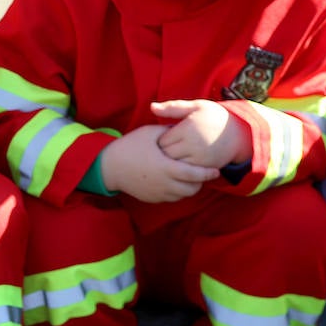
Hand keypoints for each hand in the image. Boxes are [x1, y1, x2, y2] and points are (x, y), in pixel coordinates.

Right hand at [99, 125, 219, 202]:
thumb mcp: (149, 133)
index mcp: (166, 167)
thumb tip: (184, 126)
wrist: (110, 166)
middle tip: (204, 173)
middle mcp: (165, 183)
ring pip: (183, 195)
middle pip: (192, 188)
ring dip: (190, 187)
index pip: (194, 174)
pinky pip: (172, 198)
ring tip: (190, 177)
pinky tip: (175, 181)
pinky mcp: (153, 198)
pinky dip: (178, 191)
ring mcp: (159, 193)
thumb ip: (169, 131)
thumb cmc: (130, 146)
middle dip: (200, 182)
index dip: (207, 174)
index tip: (216, 171)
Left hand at [152, 99, 249, 167]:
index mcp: (188, 129)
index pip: (162, 140)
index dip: (158, 140)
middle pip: (167, 155)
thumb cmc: (213, 116)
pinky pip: (188, 174)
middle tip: (161, 150)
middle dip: (162, 153)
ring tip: (169, 157)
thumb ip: (172, 108)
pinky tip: (181, 164)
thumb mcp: (195, 107)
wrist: (239, 133)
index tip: (159, 137)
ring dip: (170, 163)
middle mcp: (194, 146)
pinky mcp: (207, 169)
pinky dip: (182, 171)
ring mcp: (201, 159)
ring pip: (176, 167)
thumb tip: (152, 107)